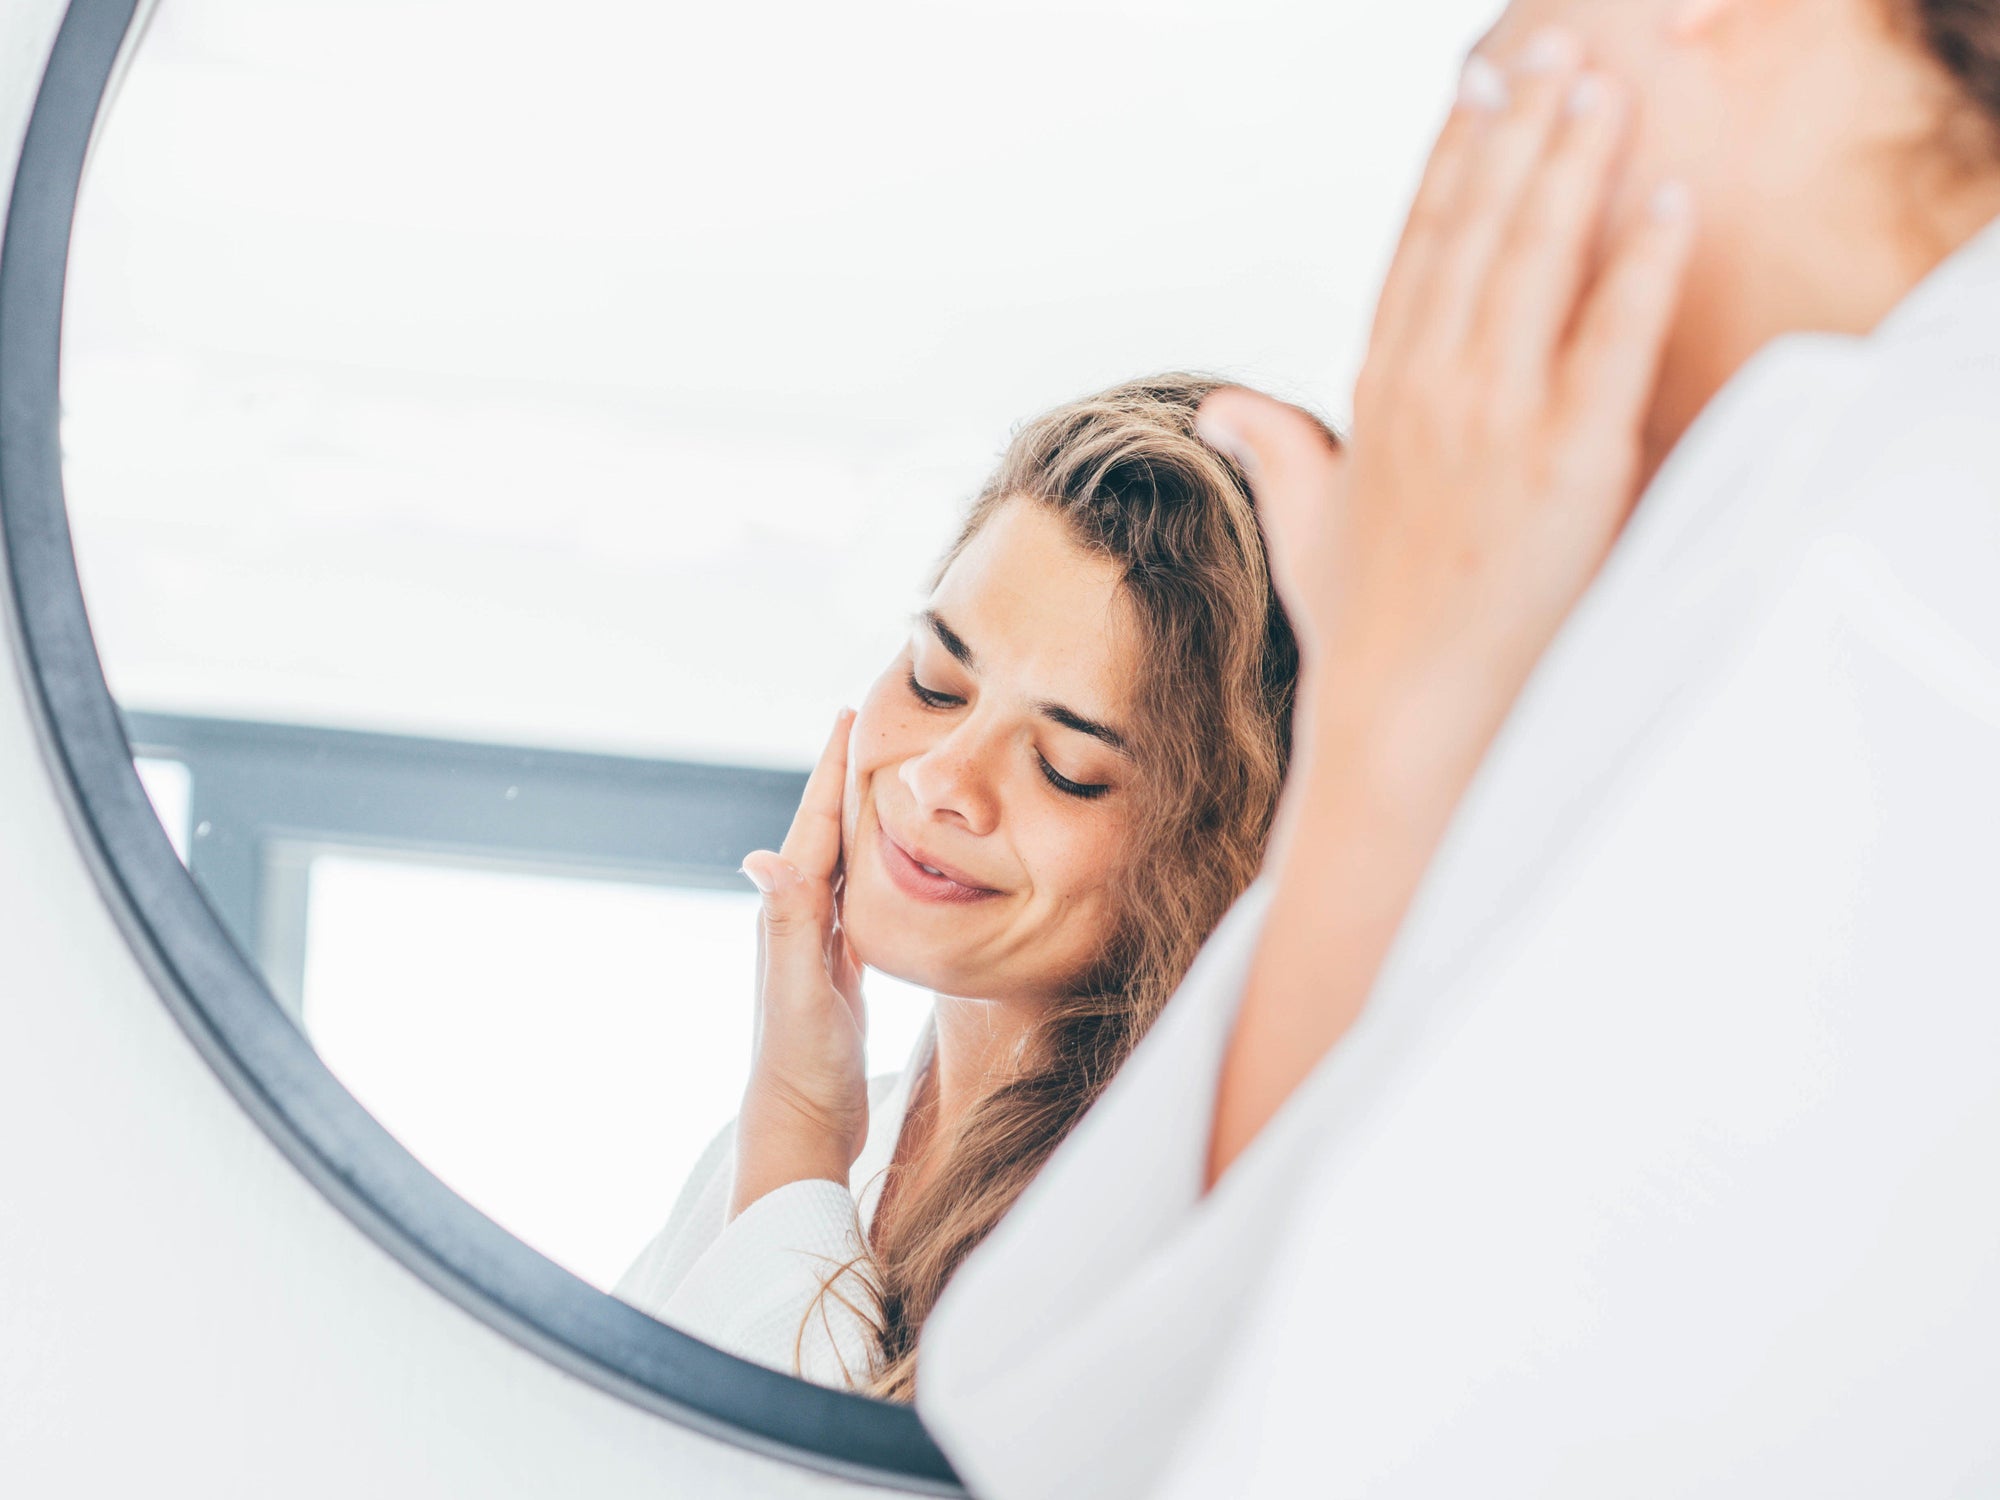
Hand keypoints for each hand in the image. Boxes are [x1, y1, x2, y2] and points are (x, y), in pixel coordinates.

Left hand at [730, 709, 869, 1219]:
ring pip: (843, 865)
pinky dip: (872, 872)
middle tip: (868, 727)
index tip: (848, 716)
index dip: (831, 771)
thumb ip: (788, 926)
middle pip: (826, 834)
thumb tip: (761, 857)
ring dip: (859, 820)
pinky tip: (886, 870)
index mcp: (791, 916)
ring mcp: (818, 948)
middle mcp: (798, 923)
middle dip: (845, 780)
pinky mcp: (839, 973)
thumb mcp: (800, 992)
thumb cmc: (801, 1067)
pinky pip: (857, 903)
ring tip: (882, 781)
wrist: (800, 1129)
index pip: (815, 827)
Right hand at [1201, 35, 1692, 771]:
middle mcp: (1425, 396)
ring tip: (1603, 89)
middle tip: (1553, 53)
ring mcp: (1491, 427)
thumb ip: (1271, 450)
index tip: (1479, 94)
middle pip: (1474, 233)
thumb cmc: (1363, 636)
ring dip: (1572, 167)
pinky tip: (1665, 199)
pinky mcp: (1562, 468)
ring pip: (1533, 264)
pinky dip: (1638, 267)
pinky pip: (1609, 343)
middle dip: (1516, 133)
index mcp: (1374, 401)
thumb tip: (1220, 403)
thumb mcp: (1301, 530)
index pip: (1415, 254)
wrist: (1401, 726)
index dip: (1451, 165)